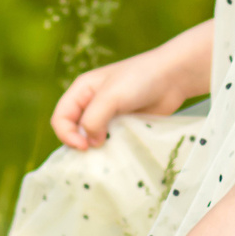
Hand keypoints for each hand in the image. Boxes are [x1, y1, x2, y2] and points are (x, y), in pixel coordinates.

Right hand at [50, 41, 195, 150]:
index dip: (66, 134)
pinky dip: (113, 150)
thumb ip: (93, 120)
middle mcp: (91, 104)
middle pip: (74, 131)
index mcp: (82, 91)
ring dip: (98, 150)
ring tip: (108, 157)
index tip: (85, 146)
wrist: (174, 77)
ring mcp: (108, 116)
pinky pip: (112, 142)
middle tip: (97, 153)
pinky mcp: (125, 126)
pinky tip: (121, 155)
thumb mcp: (111, 97)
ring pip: (93, 139)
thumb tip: (90, 143)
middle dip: (81, 144)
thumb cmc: (140, 79)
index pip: (60, 118)